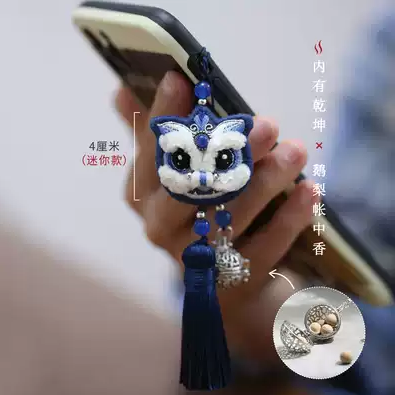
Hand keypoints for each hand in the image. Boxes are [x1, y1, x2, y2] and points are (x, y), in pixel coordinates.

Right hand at [115, 71, 313, 362]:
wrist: (212, 275)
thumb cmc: (189, 208)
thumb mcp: (165, 172)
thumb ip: (151, 135)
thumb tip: (122, 91)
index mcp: (142, 196)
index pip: (149, 153)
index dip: (162, 116)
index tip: (179, 78)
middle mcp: (161, 227)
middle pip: (193, 190)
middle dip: (229, 155)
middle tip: (265, 125)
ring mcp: (196, 257)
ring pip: (232, 217)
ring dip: (267, 182)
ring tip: (295, 152)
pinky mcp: (232, 279)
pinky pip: (263, 248)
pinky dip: (288, 219)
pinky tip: (308, 191)